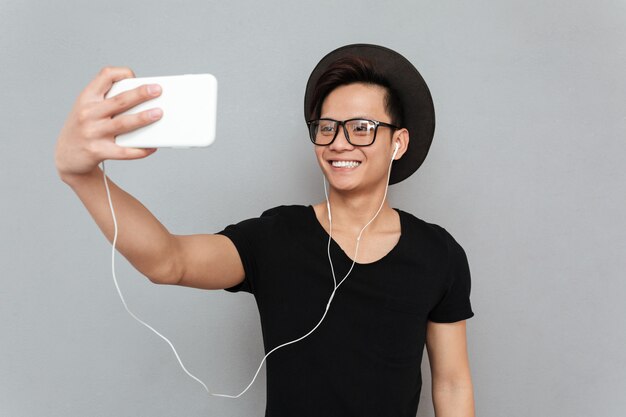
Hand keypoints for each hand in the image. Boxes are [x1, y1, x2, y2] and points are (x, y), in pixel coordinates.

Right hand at [54, 66, 162, 180]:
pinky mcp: (97, 151)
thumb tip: (143, 100)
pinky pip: (123, 151)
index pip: (105, 76)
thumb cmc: (83, 128)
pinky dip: (140, 150)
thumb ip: (108, 101)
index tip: (134, 77)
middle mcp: (88, 113)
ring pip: (123, 123)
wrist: (67, 156)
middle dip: (140, 94)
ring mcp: (93, 133)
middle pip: (119, 100)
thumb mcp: (88, 108)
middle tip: (157, 90)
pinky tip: (151, 147)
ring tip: (158, 114)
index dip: (121, 73)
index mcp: (87, 98)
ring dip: (143, 118)